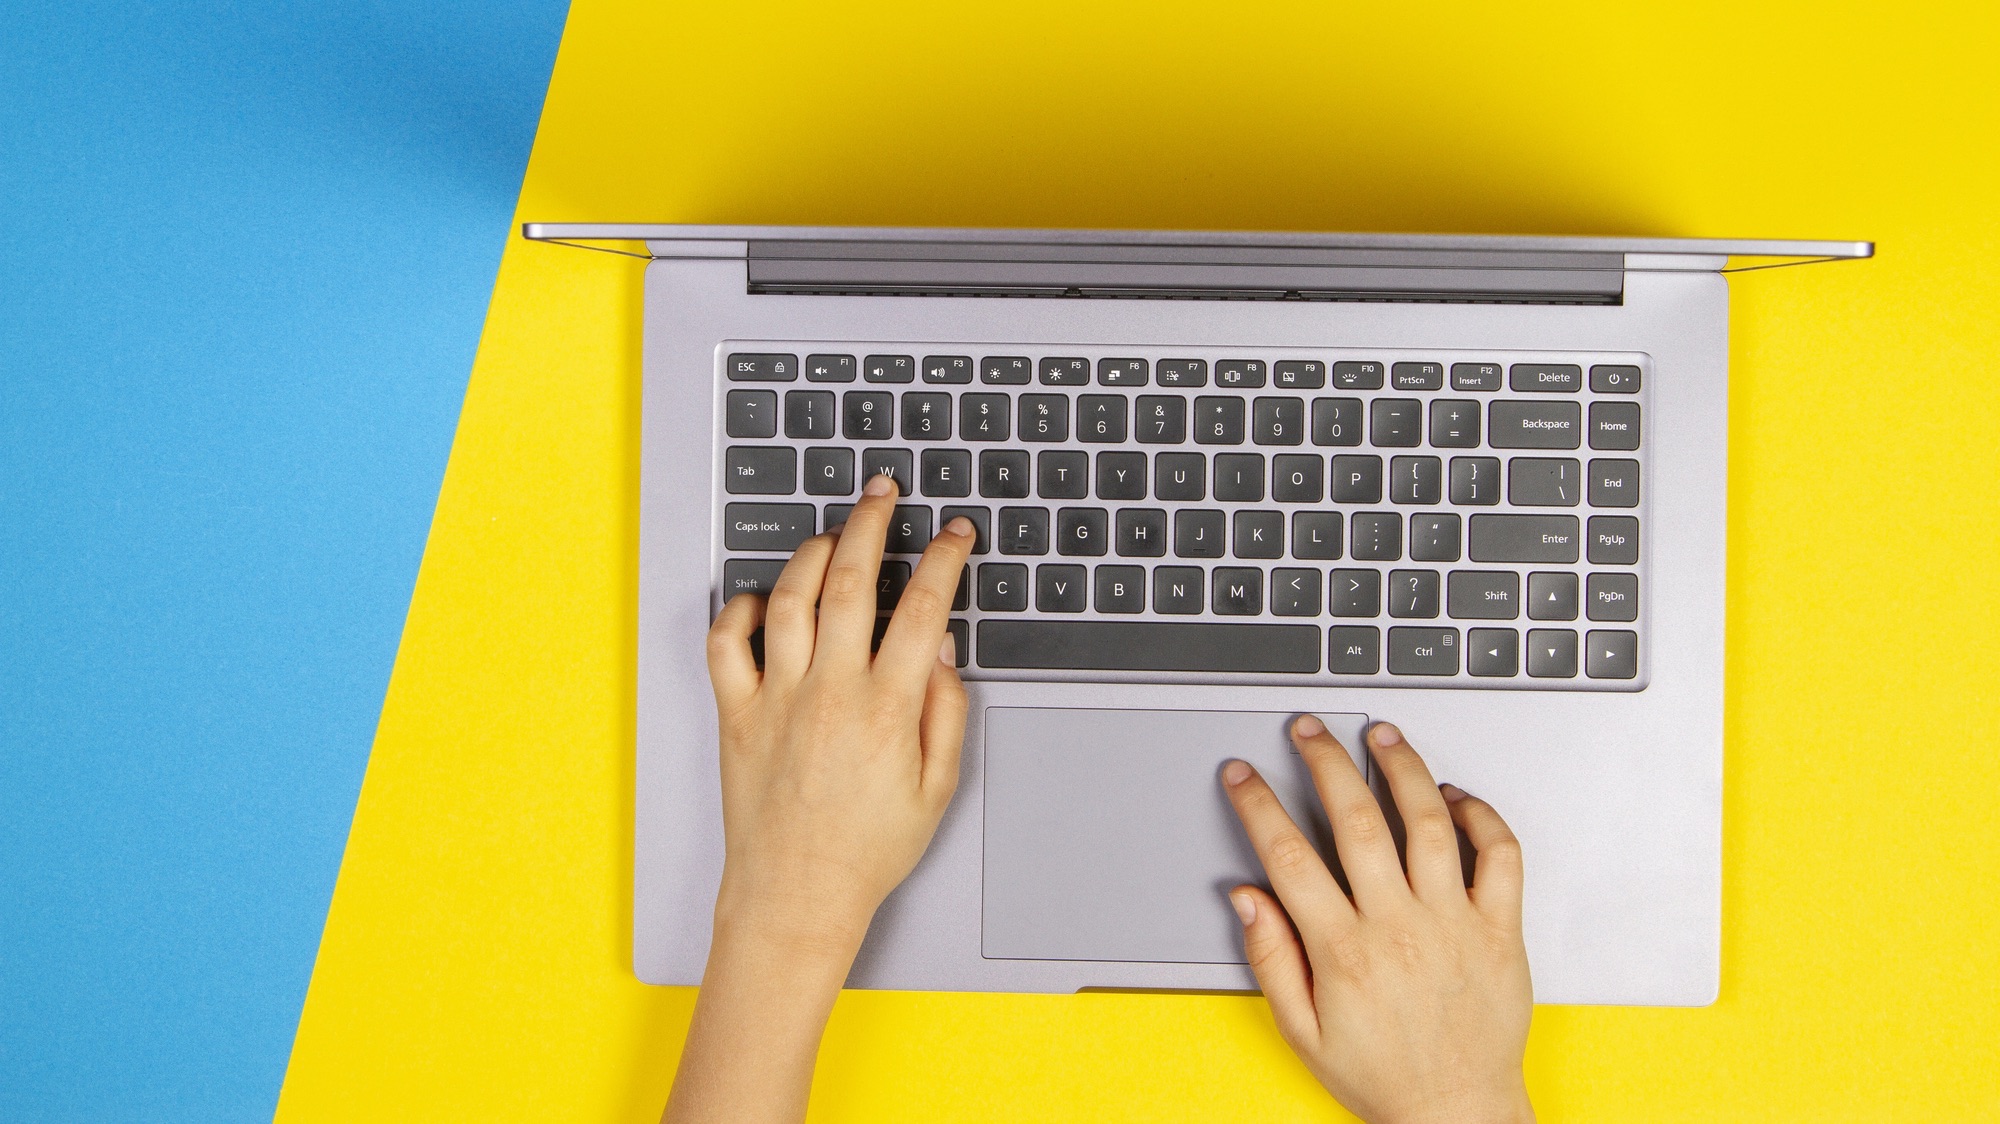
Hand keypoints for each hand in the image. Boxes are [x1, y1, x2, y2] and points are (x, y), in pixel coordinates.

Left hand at [703, 473, 974, 953]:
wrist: (795, 897)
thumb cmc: (866, 851)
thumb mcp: (937, 788)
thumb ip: (944, 710)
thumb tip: (938, 646)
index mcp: (887, 708)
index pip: (922, 607)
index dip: (944, 559)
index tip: (955, 534)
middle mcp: (829, 692)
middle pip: (851, 580)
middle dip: (872, 522)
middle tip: (883, 492)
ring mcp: (777, 698)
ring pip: (789, 597)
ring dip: (813, 552)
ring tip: (833, 532)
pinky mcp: (735, 713)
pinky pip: (726, 642)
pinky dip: (738, 608)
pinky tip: (761, 599)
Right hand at [1221, 718, 1533, 1123]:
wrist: (1458, 1114)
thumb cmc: (1383, 1076)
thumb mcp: (1302, 1032)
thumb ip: (1272, 959)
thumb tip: (1247, 898)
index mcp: (1344, 952)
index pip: (1289, 857)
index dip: (1259, 806)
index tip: (1244, 776)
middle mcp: (1400, 928)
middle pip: (1356, 820)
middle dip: (1325, 761)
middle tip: (1308, 730)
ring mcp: (1455, 924)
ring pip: (1427, 821)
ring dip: (1402, 767)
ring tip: (1382, 734)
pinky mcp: (1501, 929)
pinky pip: (1499, 855)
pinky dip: (1480, 816)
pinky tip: (1453, 795)